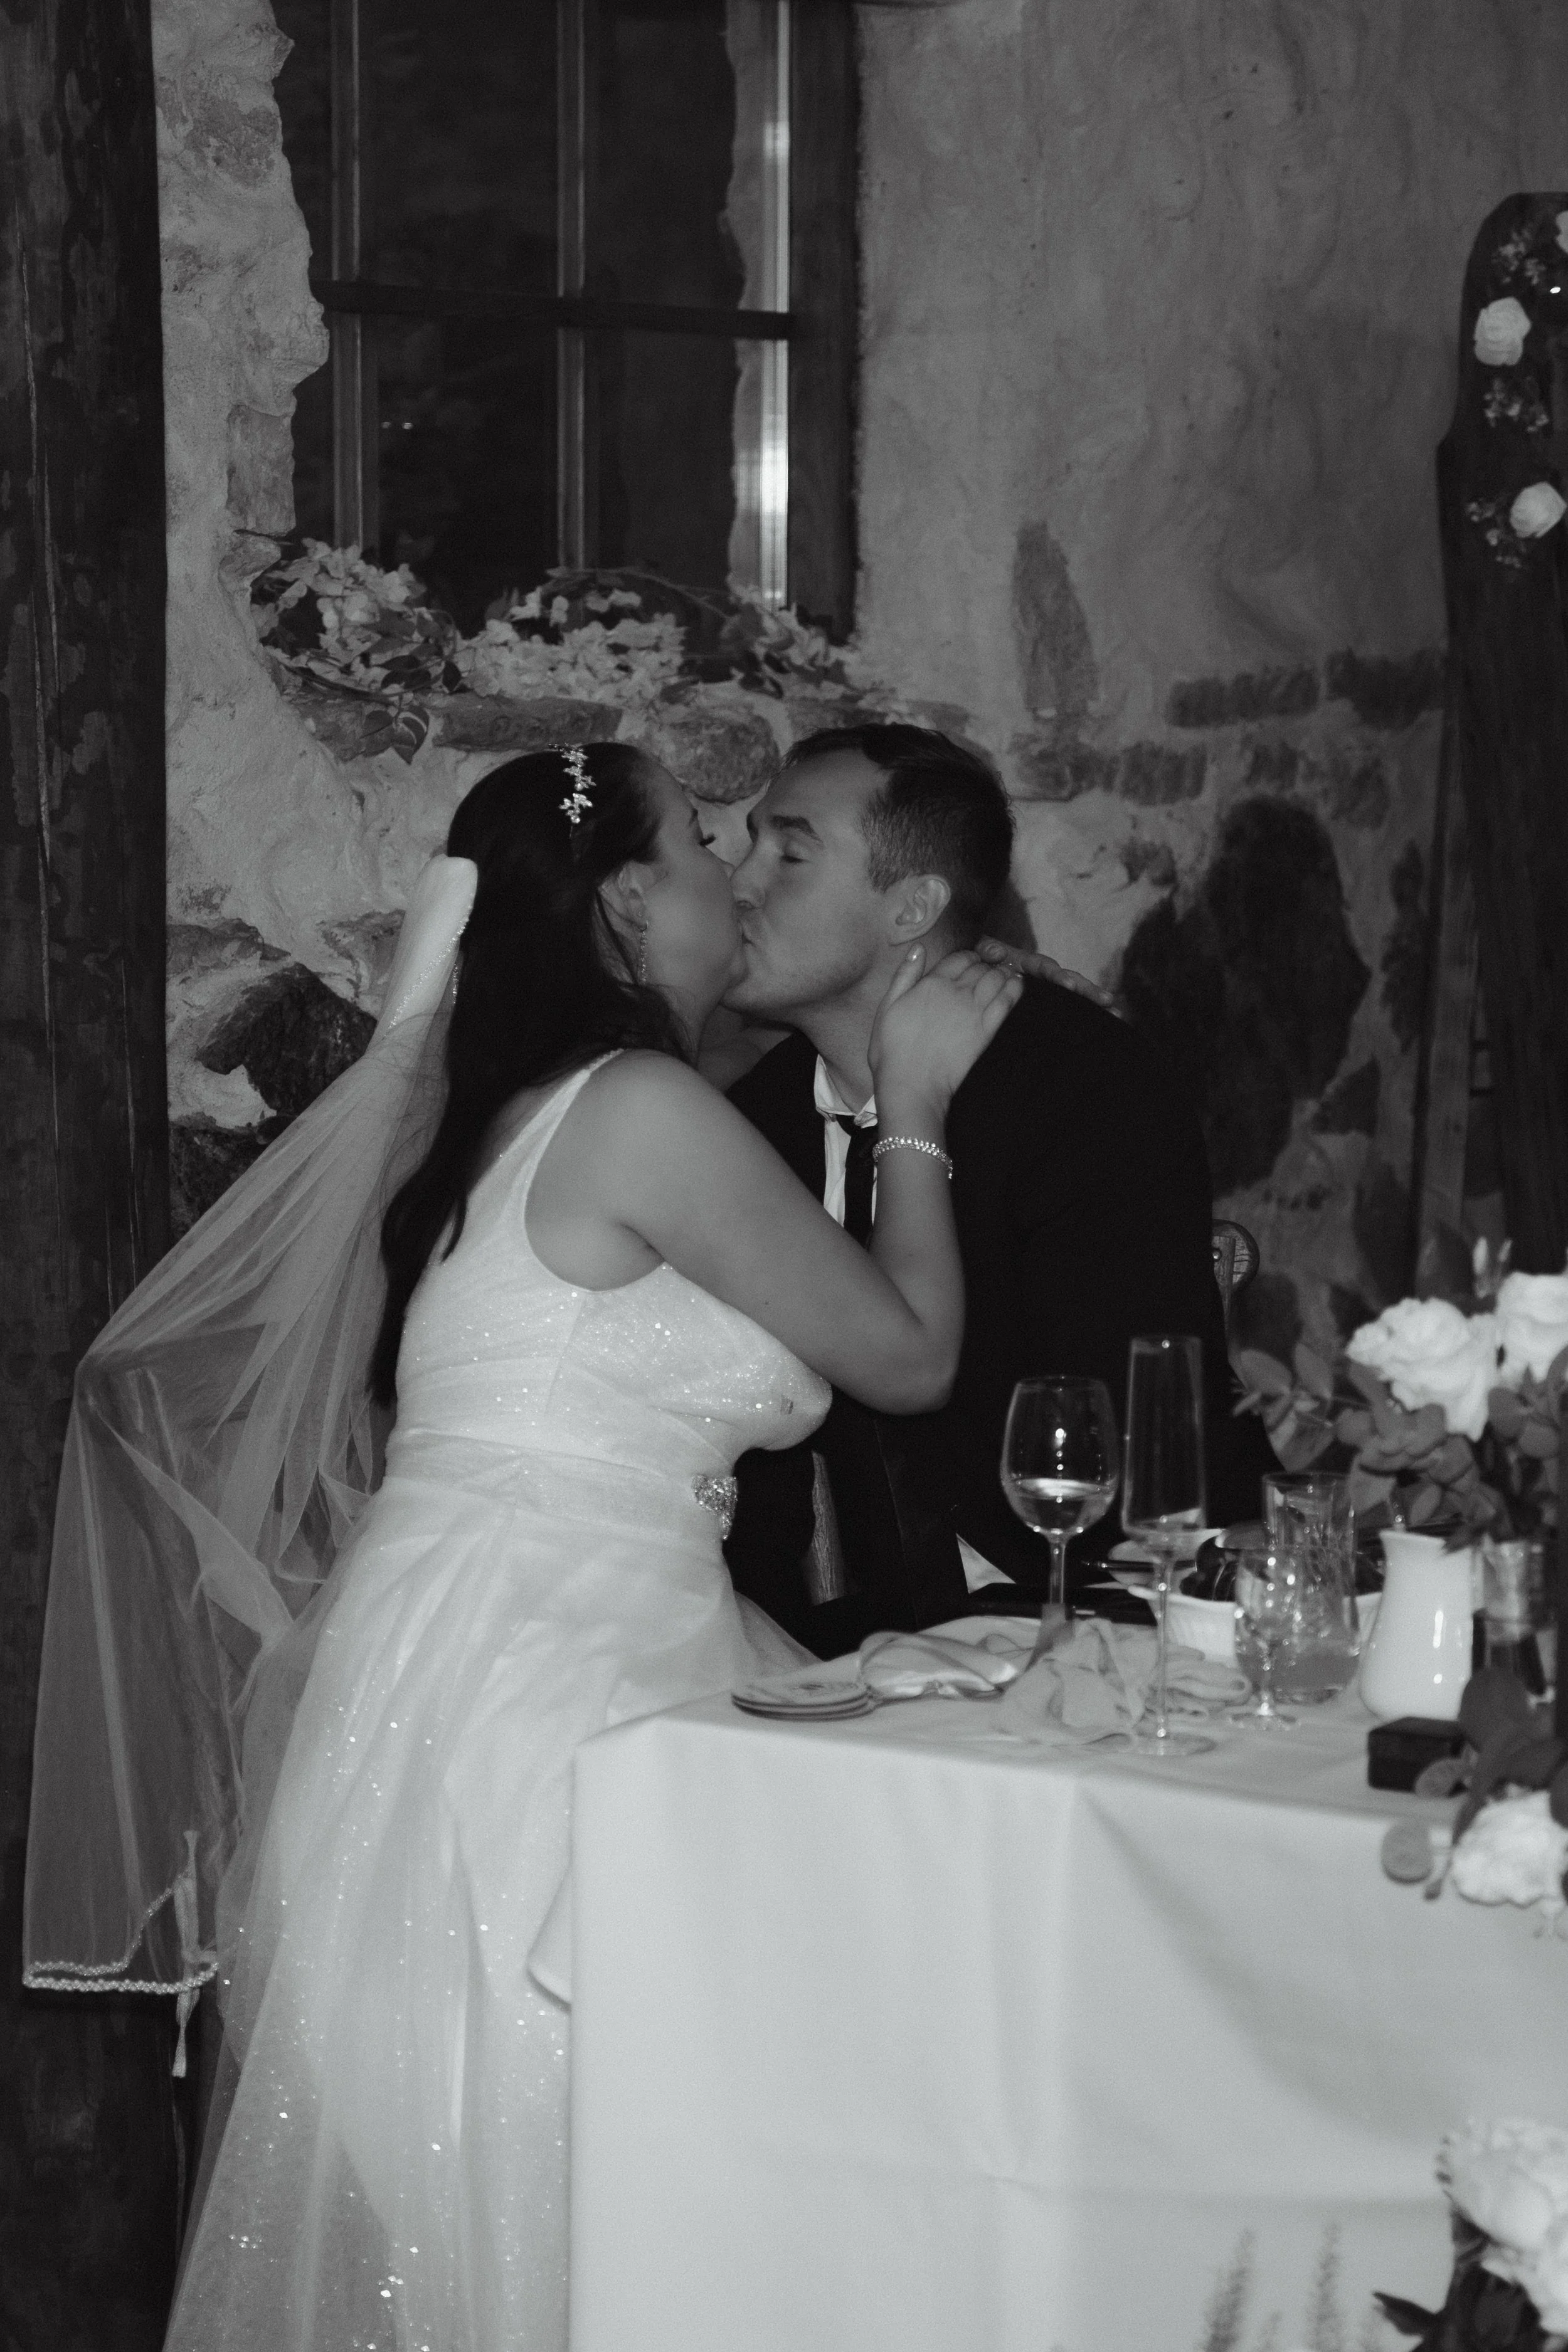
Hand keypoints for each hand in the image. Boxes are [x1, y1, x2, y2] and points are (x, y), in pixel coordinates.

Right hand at [869, 946, 1022, 1111]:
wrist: (912, 1084)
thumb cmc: (892, 1049)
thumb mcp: (887, 1006)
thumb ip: (905, 974)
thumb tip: (918, 948)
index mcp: (932, 983)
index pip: (960, 957)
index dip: (967, 957)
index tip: (969, 963)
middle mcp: (956, 992)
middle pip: (981, 967)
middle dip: (985, 965)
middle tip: (986, 971)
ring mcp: (974, 1011)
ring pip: (996, 979)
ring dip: (1001, 973)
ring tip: (1001, 975)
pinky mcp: (987, 1030)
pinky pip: (1007, 1001)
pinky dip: (1014, 988)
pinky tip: (1015, 985)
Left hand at [975, 935, 1121, 1018]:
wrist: (983, 970)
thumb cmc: (984, 961)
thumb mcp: (984, 952)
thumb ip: (988, 950)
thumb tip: (996, 953)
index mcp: (1030, 964)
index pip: (1047, 969)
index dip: (1058, 976)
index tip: (1068, 985)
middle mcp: (1046, 975)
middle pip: (1072, 982)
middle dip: (1089, 991)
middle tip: (1107, 1001)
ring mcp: (1050, 989)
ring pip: (1076, 995)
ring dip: (1095, 1005)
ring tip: (1117, 1015)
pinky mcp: (1050, 1001)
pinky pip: (1069, 1009)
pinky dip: (1087, 1015)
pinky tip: (1106, 1025)